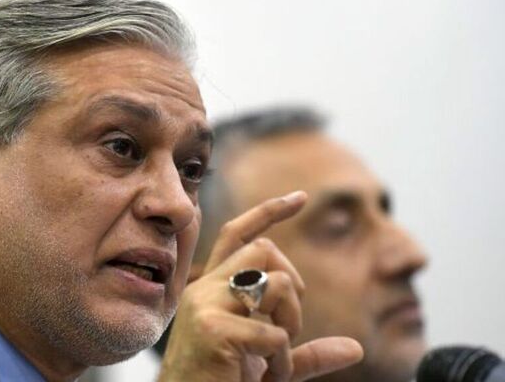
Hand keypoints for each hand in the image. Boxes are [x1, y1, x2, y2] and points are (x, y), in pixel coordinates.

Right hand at [158, 191, 362, 381]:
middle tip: (287, 330)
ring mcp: (206, 306)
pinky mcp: (214, 330)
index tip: (300, 197)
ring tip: (275, 358)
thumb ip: (304, 353)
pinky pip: (273, 332)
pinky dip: (281, 360)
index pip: (238, 235)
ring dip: (290, 324)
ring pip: (274, 283)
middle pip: (266, 252)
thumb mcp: (268, 365)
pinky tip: (265, 376)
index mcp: (212, 290)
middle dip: (293, 287)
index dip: (269, 212)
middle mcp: (204, 289)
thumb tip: (355, 348)